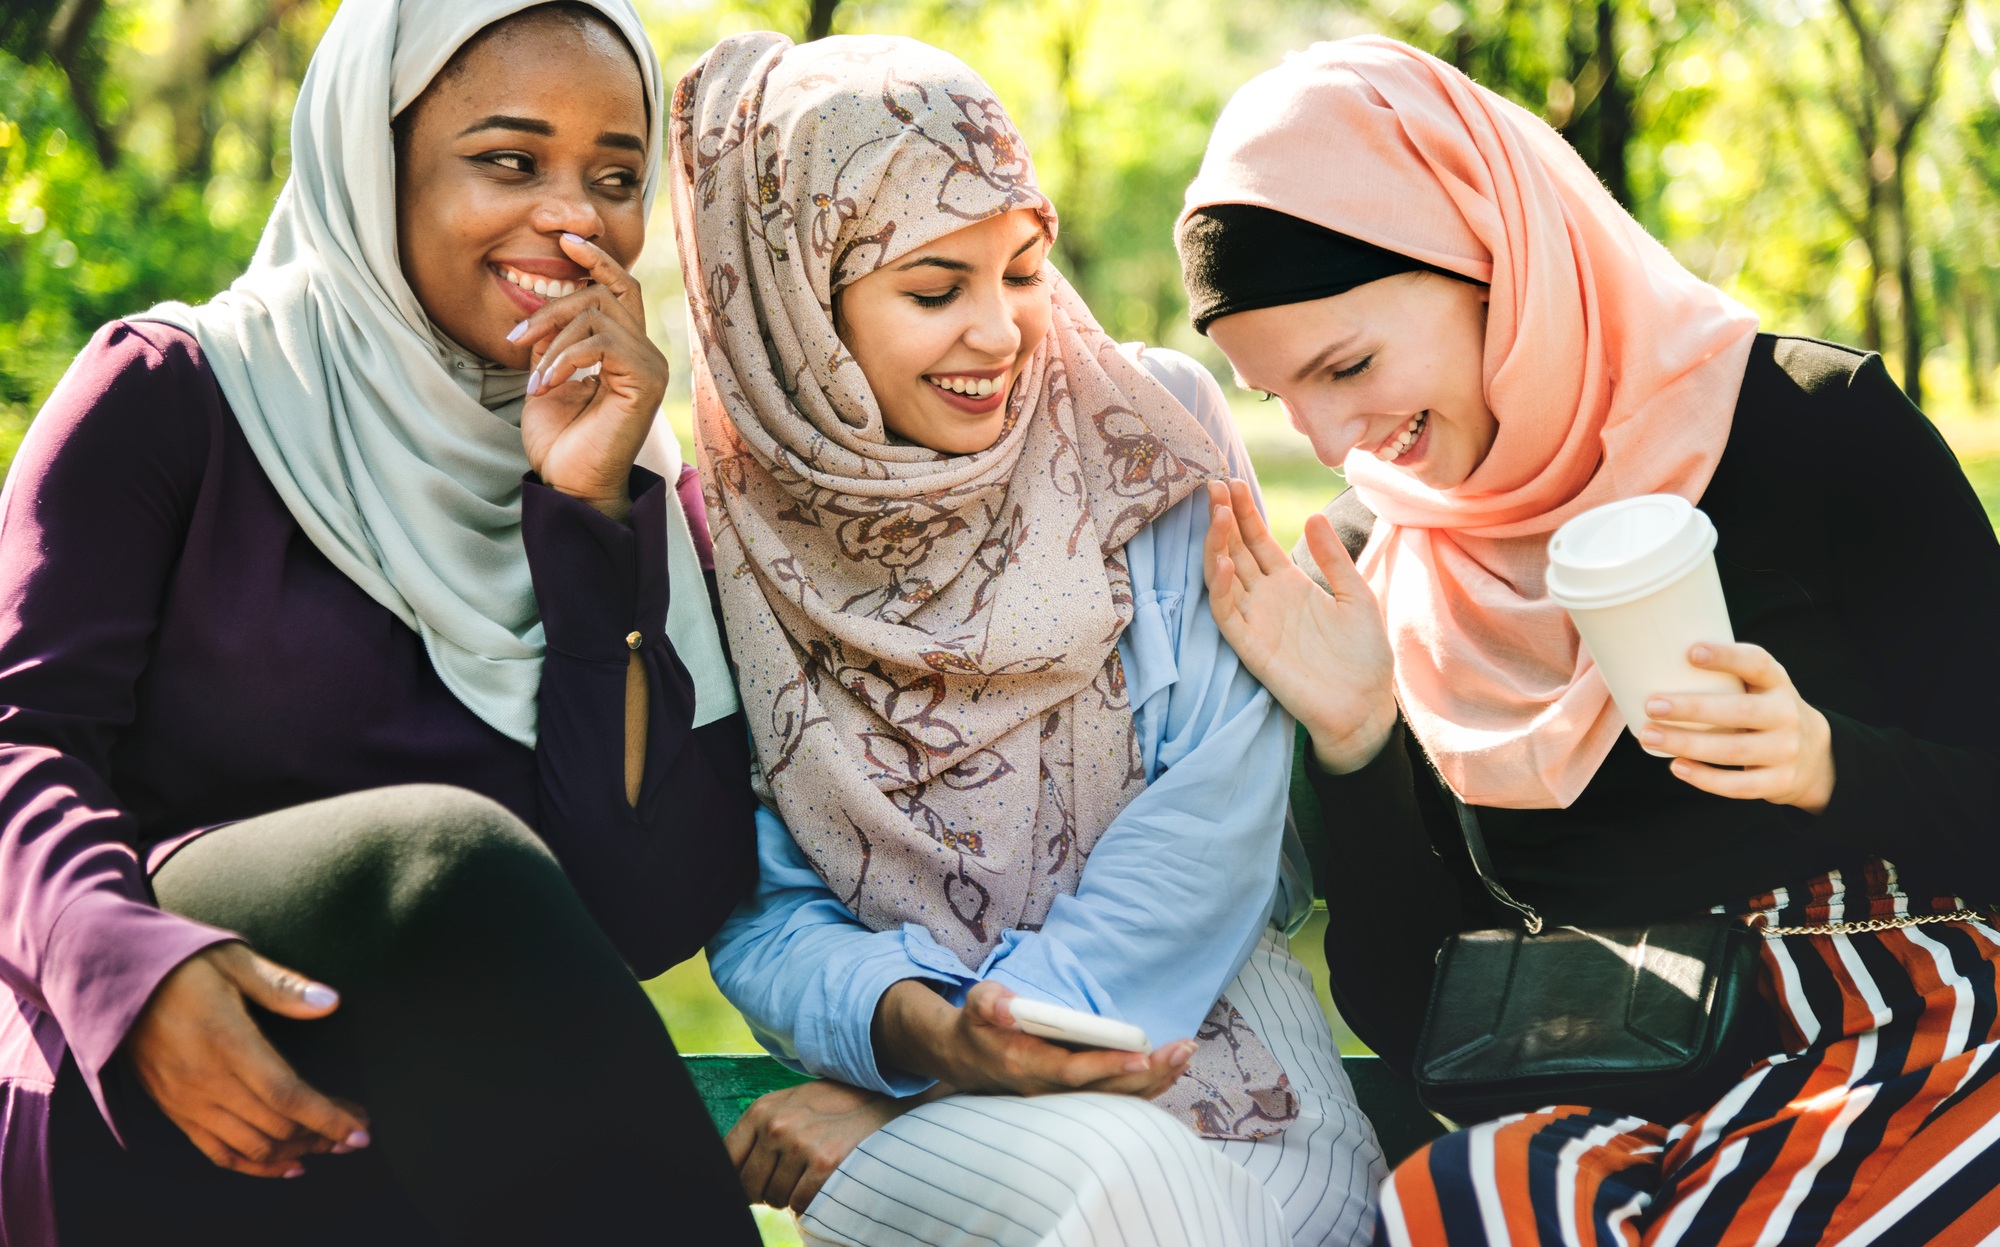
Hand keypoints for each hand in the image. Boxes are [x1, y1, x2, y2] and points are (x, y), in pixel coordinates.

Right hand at [123, 942, 369, 1177]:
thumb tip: (331, 1001)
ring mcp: (187, 1100)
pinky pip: (217, 1152)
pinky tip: (287, 1165)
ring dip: (295, 1152)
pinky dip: (254, 1165)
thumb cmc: (179, 965)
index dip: (328, 1118)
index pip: (287, 1094)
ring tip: (329, 1146)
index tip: (361, 1129)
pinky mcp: (174, 1110)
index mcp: (228, 1042)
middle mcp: (206, 1080)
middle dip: (322, 1135)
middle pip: (275, 1126)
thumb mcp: (233, 960)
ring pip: (250, 1146)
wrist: (111, 981)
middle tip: (355, 1131)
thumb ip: (282, 986)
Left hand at [509, 231, 669, 521]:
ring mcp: (650, 366)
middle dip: (555, 305)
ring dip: (553, 341)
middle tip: (517, 337)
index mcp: (625, 350)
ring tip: (532, 377)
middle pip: (605, 292)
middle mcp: (645, 353)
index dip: (596, 259)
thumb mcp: (546, 377)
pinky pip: (602, 343)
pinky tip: (545, 386)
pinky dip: (564, 359)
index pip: (621, 287)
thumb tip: (542, 306)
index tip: (564, 239)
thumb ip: (552, 342)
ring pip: (599, 315)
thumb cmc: (561, 441)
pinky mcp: (645, 382)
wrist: (571, 486)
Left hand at [725, 1079, 916, 1211]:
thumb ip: (763, 1130)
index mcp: (763, 1110)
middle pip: (749, 1186)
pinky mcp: (825, 1164)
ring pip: (776, 1198)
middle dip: (767, 1190)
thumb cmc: (838, 1104)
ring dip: (793, 1194)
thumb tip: (732, 1172)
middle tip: (793, 1176)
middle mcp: (777, 1126)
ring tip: (815, 1170)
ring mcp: (801, 1145)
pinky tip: (829, 1178)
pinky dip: (813, 1200)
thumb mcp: (794, 1104)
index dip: (738, 1180)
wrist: (888, 1096)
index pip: (728, 1159)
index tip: (749, 1187)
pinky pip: (802, 1204)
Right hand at [872, 979, 1195, 1098]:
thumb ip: (989, 1002)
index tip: (1143, 1056)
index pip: (1072, 1072)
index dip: (1109, 1066)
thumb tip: (1004, 1004)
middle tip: (1183, 1050)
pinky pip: (1112, 1097)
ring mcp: (1059, 1098)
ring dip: (1153, 1080)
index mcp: (1024, 1065)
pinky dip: (1144, 1085)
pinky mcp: (1071, 1097)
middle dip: (1147, 1072)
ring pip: (1113, 1097)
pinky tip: (1171, 1070)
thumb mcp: (976, 1003)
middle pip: (1104, 1090)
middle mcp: (1046, 1090)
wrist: (965, 1058)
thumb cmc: (977, 1024)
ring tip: (1186, 1055)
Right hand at [1203, 479, 1397, 772]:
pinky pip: (1227, 613)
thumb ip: (1333, 559)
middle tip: (1212, 485)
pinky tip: (1224, 562)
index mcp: (1290, 584)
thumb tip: (1313, 515)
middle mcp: (1266, 599)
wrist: (1365, 707)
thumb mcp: (1356, 595)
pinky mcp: (1251, 647)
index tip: (1231, 481)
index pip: (1257, 541)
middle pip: (1236, 551)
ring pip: (1224, 577)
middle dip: (1223, 519)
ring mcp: (1256, 621)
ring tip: (1217, 515)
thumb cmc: (1364, 656)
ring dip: (1217, 546)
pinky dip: (1221, 588)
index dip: (1244, 512)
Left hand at [1638, 641, 1835, 812]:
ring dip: (1687, 744)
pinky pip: (1738, 785)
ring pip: (1733, 751)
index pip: (1757, 664)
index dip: (1727, 657)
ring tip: (1648, 737)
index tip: (1690, 652)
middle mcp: (1786, 715)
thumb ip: (1724, 677)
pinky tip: (1677, 767)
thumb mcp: (1759, 688)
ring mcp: (1786, 751)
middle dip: (1692, 709)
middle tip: (1652, 705)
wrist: (1815, 756)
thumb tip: (1653, 665)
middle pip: (1740, 711)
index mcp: (1777, 683)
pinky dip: (1705, 778)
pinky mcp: (1779, 782)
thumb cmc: (1764, 711)